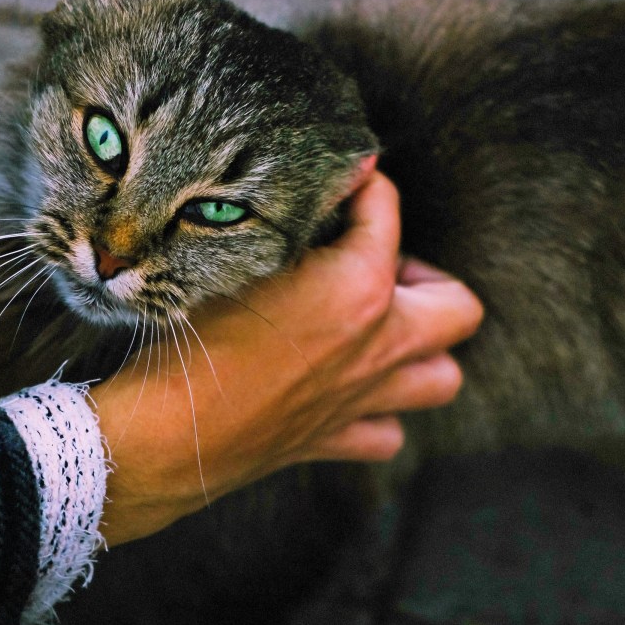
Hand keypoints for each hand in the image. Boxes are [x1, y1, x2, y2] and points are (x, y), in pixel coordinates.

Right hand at [92, 167, 482, 545]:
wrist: (165, 432)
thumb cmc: (192, 339)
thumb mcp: (236, 259)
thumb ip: (287, 225)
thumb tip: (311, 193)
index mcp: (360, 287)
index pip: (386, 209)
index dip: (362, 186)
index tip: (342, 184)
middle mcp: (379, 345)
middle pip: (459, 308)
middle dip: (429, 280)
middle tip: (382, 269)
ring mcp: (364, 399)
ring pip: (442, 378)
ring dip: (423, 350)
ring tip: (381, 330)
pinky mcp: (335, 440)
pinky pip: (388, 433)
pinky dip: (381, 412)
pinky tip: (349, 391)